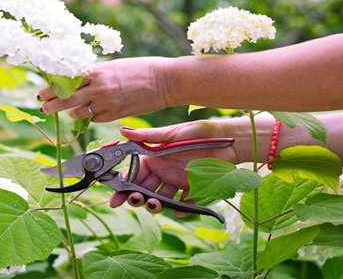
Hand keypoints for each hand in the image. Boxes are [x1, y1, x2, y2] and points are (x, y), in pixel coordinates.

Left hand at [38, 57, 171, 121]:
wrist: (164, 81)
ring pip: (77, 112)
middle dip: (51, 104)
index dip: (51, 87)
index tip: (43, 92)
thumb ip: (94, 74)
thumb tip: (77, 81)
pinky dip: (91, 116)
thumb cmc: (140, 69)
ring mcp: (106, 102)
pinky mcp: (115, 114)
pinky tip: (93, 111)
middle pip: (65, 99)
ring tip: (71, 109)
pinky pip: (94, 119)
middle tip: (44, 107)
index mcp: (96, 71)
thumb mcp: (113, 66)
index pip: (66, 80)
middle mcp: (98, 87)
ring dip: (72, 112)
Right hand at [109, 119, 244, 215]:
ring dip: (155, 205)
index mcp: (155, 158)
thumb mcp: (170, 134)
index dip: (124, 186)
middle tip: (135, 200)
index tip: (115, 197)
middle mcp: (164, 172)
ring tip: (155, 204)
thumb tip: (121, 131)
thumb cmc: (197, 133)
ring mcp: (177, 182)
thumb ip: (146, 136)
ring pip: (161, 199)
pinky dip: (181, 210)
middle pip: (145, 190)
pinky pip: (184, 204)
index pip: (135, 174)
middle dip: (136, 198)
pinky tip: (178, 210)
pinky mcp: (193, 190)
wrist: (227, 140)